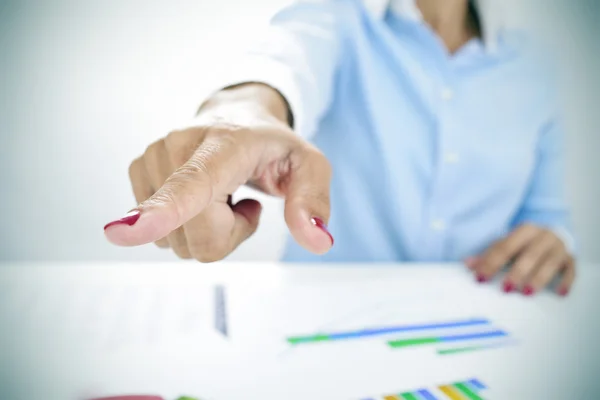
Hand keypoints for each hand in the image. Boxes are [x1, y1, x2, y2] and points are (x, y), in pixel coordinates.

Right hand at [103, 84, 333, 261]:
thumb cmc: (274, 146)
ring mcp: (153, 156)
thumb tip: (319, 242)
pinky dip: (186, 225)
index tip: (122, 234)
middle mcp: (179, 145)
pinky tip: (202, 196)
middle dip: (227, 237)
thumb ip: (313, 200)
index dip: (160, 213)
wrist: (237, 115)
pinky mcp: (139, 169)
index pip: (191, 184)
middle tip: (243, 204)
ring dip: (206, 231)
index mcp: (225, 145)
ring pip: (176, 242)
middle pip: (196, 239)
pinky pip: (162, 234)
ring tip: (222, 195)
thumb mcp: (310, 166)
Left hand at [465, 224, 574, 296]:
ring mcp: (559, 247)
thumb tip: (467, 264)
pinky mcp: (571, 258)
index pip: (504, 247)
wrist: (552, 235)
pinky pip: (571, 270)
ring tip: (527, 293)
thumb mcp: (507, 245)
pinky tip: (559, 293)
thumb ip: (488, 255)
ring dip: (538, 278)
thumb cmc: (524, 244)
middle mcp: (543, 236)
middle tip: (505, 288)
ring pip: (549, 262)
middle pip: (528, 254)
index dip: (491, 262)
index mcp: (524, 230)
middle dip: (516, 272)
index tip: (480, 278)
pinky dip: (566, 281)